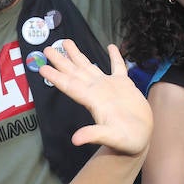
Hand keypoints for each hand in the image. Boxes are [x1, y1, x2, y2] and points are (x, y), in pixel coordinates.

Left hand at [41, 41, 151, 156]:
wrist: (141, 139)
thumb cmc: (127, 141)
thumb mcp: (112, 138)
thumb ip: (95, 135)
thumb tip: (76, 140)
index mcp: (93, 100)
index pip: (70, 86)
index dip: (56, 77)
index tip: (42, 68)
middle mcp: (97, 91)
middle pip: (75, 72)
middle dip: (61, 60)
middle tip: (47, 49)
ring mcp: (110, 86)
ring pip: (90, 66)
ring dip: (77, 55)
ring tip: (66, 42)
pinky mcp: (125, 85)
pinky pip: (118, 67)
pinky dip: (114, 57)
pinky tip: (111, 46)